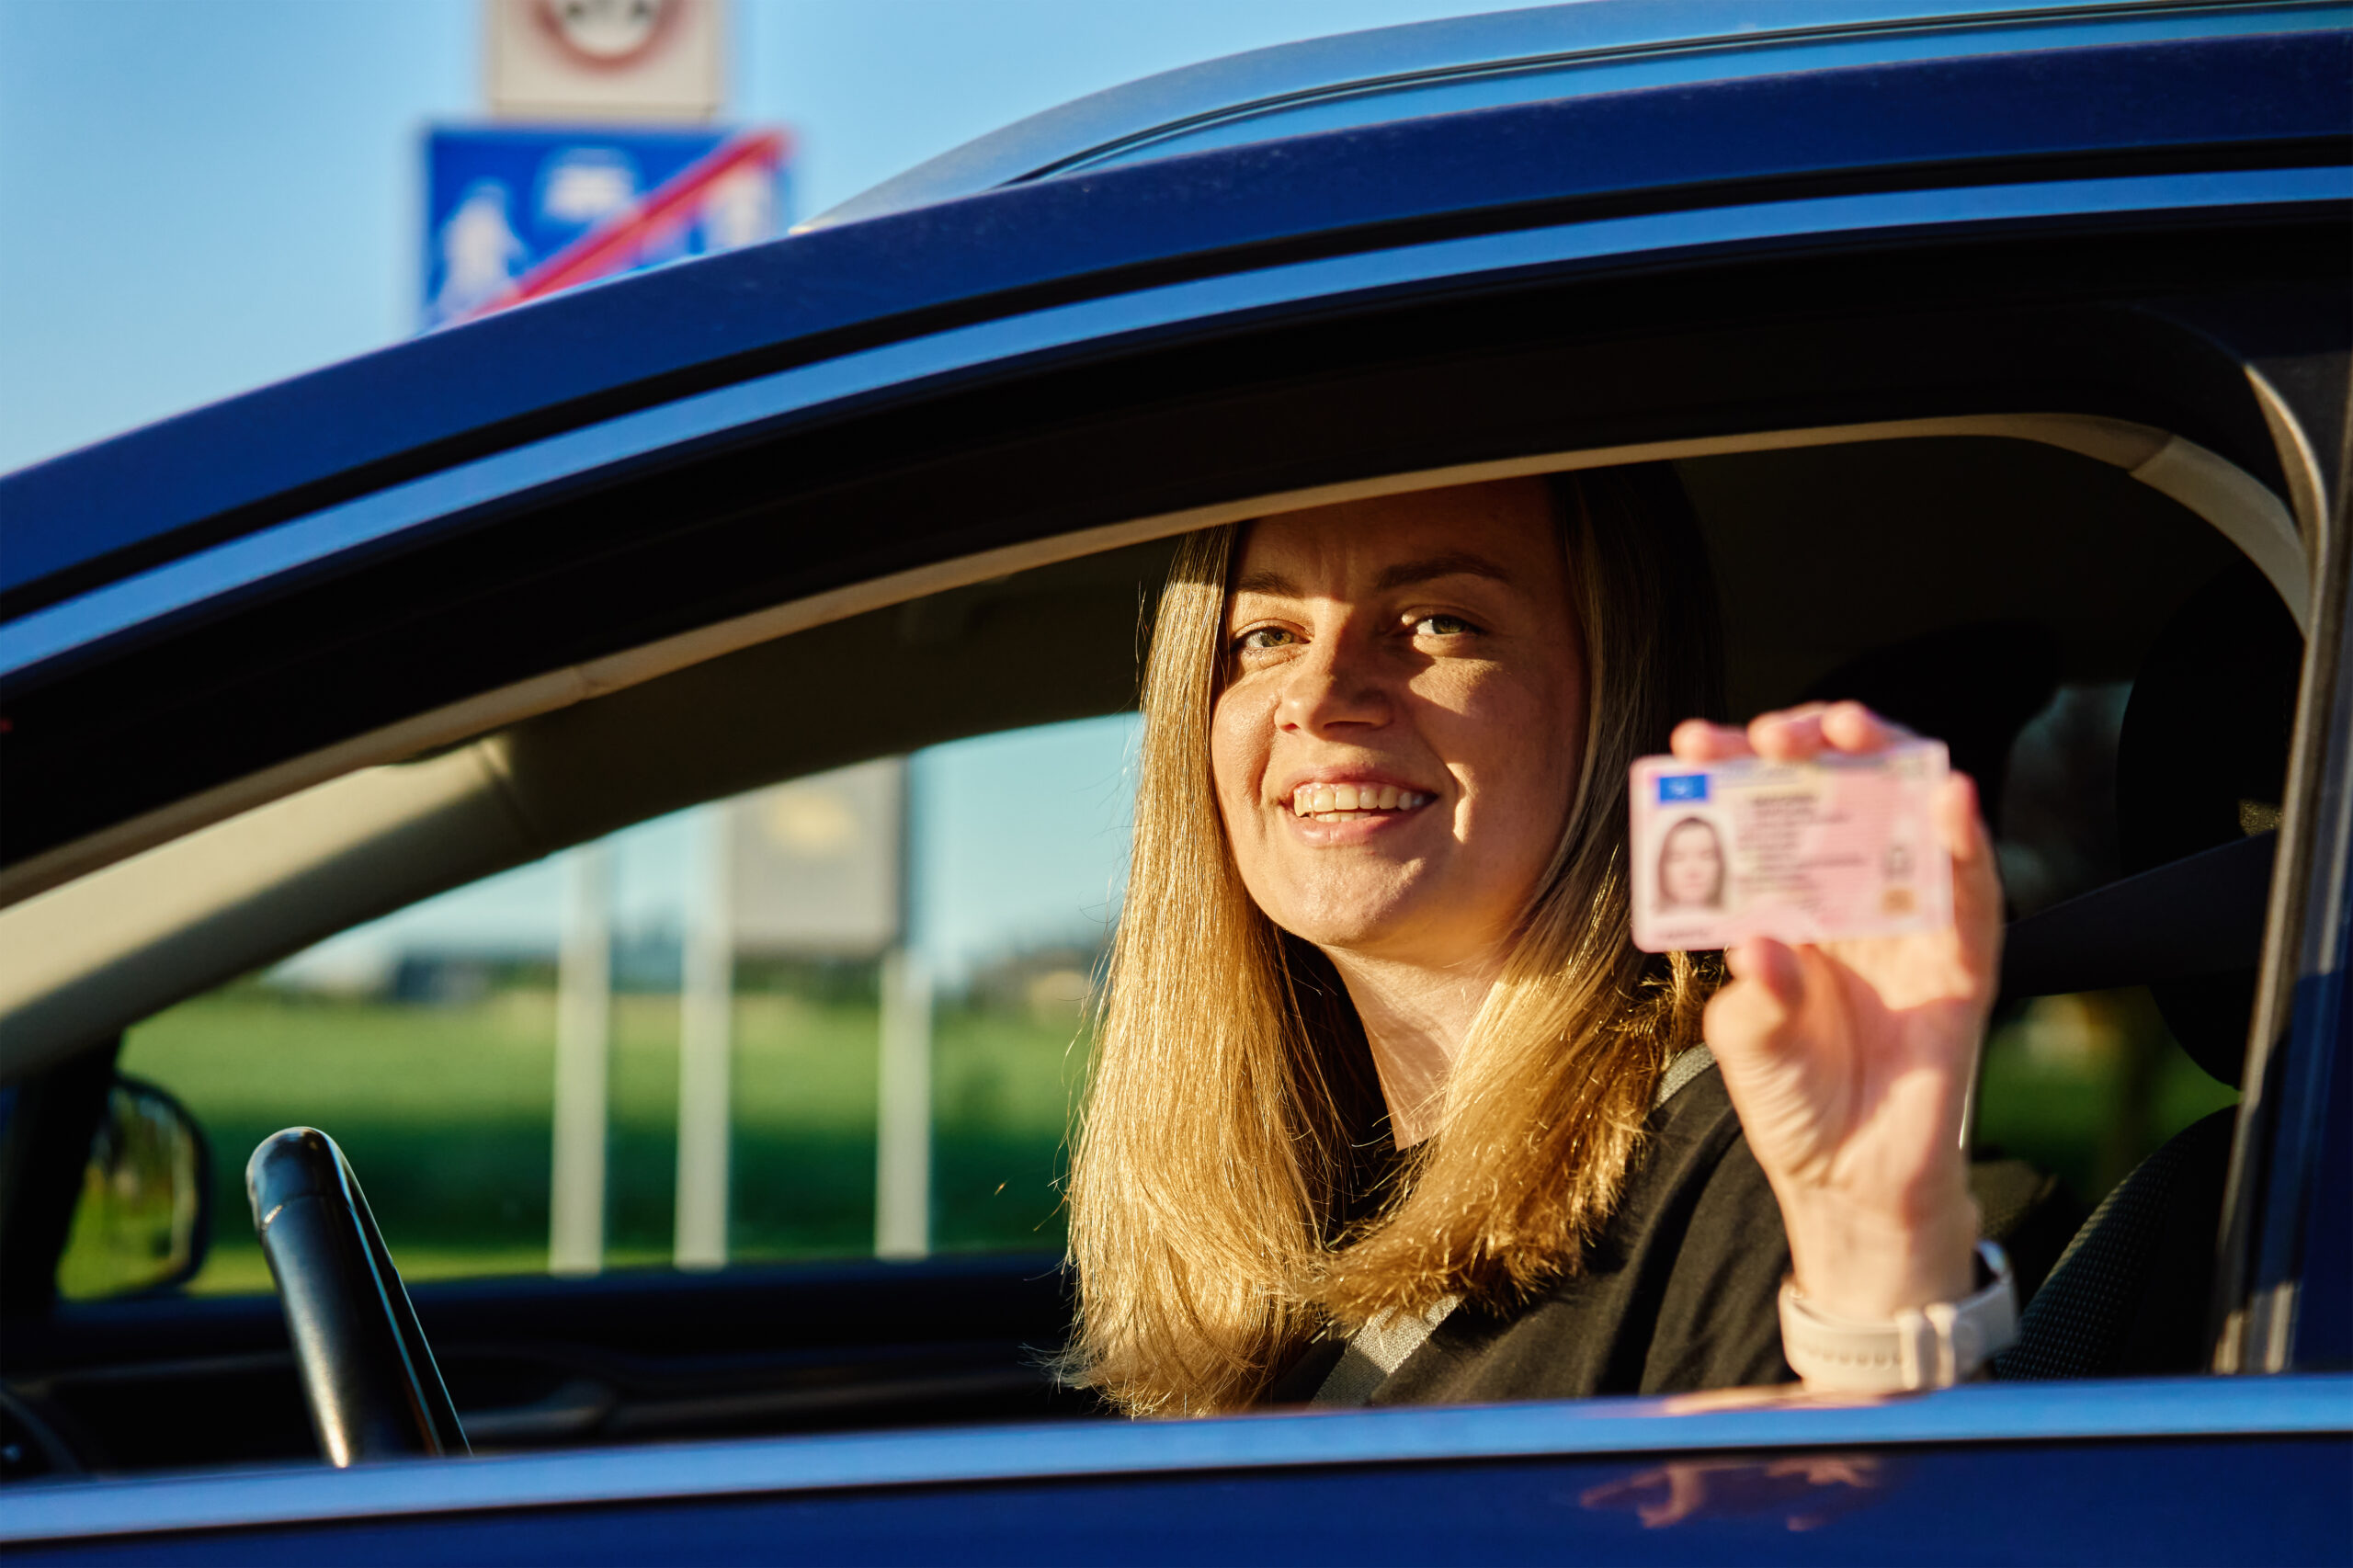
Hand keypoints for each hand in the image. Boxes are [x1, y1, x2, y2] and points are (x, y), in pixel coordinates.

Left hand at [1668, 702, 2001, 1325]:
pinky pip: (1973, 891)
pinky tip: (1950, 796)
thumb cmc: (1793, 1100)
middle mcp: (1849, 895)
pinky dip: (1966, 840)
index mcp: (1786, 900)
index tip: (1692, 743)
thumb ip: (1752, 1001)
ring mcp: (1910, 920)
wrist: (1853, 1180)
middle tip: (1775, 732)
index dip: (1732, 768)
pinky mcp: (1965, 960)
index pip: (1760, 810)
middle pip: (1838, 787)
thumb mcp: (1748, 1047)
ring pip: (1910, 812)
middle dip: (1809, 743)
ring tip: (1854, 728)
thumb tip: (1758, 946)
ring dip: (1890, 759)